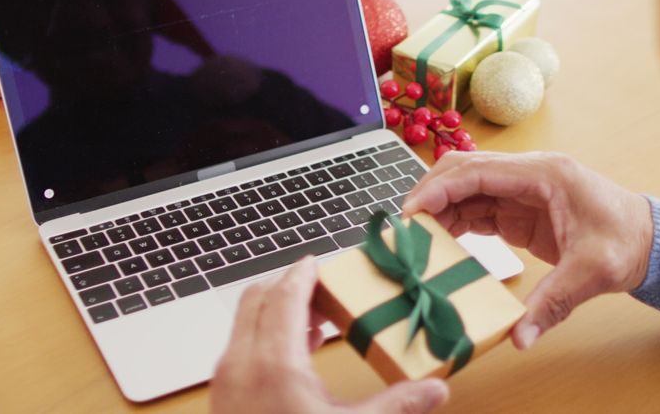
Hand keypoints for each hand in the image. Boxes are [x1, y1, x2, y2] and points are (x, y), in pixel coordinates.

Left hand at [211, 257, 450, 413]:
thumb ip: (397, 406)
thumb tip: (436, 390)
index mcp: (273, 363)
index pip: (285, 294)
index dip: (304, 272)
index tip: (320, 260)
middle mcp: (240, 363)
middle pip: (257, 298)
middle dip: (289, 284)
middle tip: (323, 285)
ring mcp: (225, 381)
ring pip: (245, 321)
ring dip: (277, 309)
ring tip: (317, 316)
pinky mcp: (223, 397)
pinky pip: (241, 345)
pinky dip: (266, 333)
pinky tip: (298, 349)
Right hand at [402, 151, 653, 349]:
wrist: (648, 241)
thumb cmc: (626, 243)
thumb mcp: (591, 273)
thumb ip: (552, 304)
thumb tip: (521, 338)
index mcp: (544, 174)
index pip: (477, 170)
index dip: (439, 188)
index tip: (410, 212)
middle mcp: (528, 174)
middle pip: (463, 170)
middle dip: (429, 193)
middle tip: (404, 227)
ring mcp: (521, 189)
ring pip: (465, 188)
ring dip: (438, 208)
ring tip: (415, 239)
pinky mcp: (518, 208)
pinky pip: (476, 207)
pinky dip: (453, 220)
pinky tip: (439, 242)